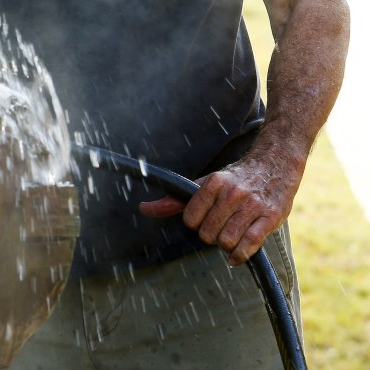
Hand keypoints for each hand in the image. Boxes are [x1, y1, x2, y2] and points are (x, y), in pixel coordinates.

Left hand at [139, 156, 296, 265]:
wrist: (275, 164)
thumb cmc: (235, 178)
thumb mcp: (205, 183)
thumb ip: (176, 200)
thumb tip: (145, 209)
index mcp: (214, 183)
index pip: (191, 218)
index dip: (194, 224)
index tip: (203, 219)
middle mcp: (232, 193)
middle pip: (208, 233)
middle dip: (210, 236)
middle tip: (219, 227)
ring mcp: (252, 206)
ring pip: (227, 241)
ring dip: (226, 245)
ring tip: (230, 235)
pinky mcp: (270, 218)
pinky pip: (250, 245)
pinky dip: (239, 255)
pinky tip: (236, 254)